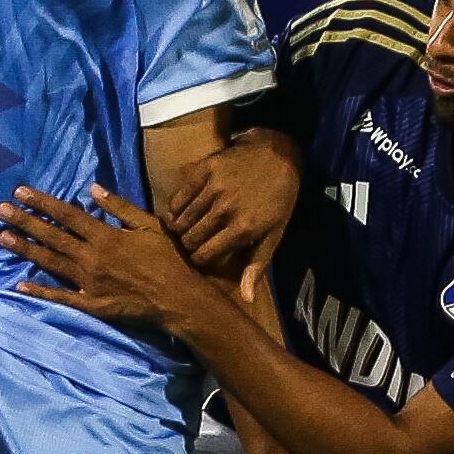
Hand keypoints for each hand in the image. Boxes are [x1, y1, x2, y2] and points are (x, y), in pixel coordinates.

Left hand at [0, 186, 212, 332]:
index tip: (20, 192)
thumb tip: (93, 188)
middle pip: (52, 236)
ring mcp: (89, 282)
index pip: (67, 215)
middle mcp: (92, 257)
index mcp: (106, 236)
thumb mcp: (149, 226)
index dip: (42, 203)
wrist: (178, 299)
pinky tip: (19, 285)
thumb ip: (120, 207)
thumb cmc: (167, 260)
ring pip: (51, 262)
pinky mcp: (90, 304)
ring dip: (25, 249)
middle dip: (24, 221)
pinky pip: (61, 296)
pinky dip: (40, 291)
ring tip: (2, 237)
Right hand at [162, 130, 300, 276]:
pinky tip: (182, 212)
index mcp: (243, 228)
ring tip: (185, 230)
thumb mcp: (274, 234)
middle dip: (188, 246)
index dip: (198, 261)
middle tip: (192, 244)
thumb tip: (246, 298)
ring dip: (180, 229)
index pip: (204, 256)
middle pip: (190, 240)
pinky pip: (177, 198)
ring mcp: (213, 188)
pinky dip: (175, 209)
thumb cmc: (278, 199)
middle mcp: (225, 209)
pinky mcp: (203, 170)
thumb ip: (256, 265)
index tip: (200, 258)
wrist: (277, 155)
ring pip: (180, 220)